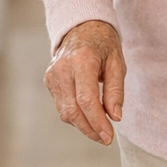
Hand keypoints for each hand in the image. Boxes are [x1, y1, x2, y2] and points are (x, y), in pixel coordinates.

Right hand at [44, 19, 124, 145]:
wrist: (82, 27)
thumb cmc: (104, 43)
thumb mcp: (117, 61)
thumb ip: (115, 90)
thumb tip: (116, 117)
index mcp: (82, 60)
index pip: (86, 99)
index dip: (97, 122)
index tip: (108, 136)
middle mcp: (62, 69)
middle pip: (73, 110)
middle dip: (90, 128)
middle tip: (106, 138)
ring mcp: (52, 76)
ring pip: (65, 112)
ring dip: (83, 124)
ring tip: (100, 128)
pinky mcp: (48, 81)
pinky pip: (62, 105)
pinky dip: (76, 114)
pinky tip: (89, 115)